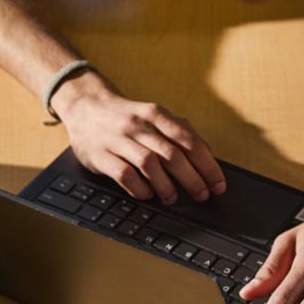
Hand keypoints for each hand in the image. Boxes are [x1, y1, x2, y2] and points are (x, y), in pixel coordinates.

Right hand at [50, 70, 225, 203]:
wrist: (86, 106)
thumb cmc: (128, 116)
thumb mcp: (154, 115)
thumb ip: (180, 131)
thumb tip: (207, 154)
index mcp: (157, 114)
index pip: (189, 141)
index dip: (207, 165)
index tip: (217, 183)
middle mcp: (139, 125)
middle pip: (172, 154)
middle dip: (192, 179)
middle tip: (203, 195)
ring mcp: (119, 140)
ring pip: (150, 164)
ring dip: (166, 186)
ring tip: (174, 198)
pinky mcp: (101, 155)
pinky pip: (124, 175)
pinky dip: (140, 188)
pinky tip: (148, 194)